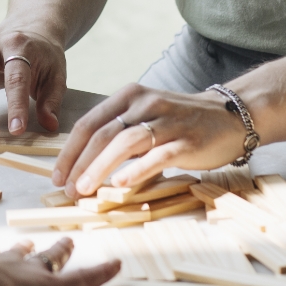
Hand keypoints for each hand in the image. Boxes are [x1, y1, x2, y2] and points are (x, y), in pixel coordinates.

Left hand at [52, 83, 246, 195]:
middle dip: (80, 162)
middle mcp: (146, 103)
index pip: (90, 122)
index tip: (57, 175)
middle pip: (104, 133)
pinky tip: (121, 185)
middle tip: (66, 189)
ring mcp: (167, 121)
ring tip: (85, 190)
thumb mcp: (145, 116)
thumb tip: (84, 164)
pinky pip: (157, 155)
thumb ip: (119, 132)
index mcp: (131, 95)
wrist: (228, 115)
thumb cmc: (180, 120)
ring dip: (100, 167)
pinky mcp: (186, 140)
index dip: (70, 151)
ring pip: (125, 142)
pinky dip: (136, 170)